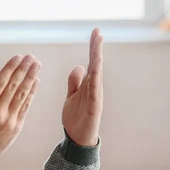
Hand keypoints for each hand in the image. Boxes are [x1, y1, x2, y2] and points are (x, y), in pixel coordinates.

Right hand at [0, 54, 40, 163]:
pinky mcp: (16, 126)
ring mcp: (9, 119)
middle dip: (23, 70)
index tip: (17, 57)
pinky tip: (35, 83)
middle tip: (31, 57)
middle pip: (14, 86)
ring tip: (37, 66)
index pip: (0, 82)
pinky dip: (31, 94)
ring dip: (31, 78)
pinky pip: (25, 107)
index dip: (10, 68)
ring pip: (22, 95)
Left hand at [62, 28, 103, 146]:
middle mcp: (93, 88)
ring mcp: (94, 97)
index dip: (92, 47)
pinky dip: (95, 79)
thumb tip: (79, 66)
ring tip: (98, 46)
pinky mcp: (94, 107)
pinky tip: (96, 68)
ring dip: (97, 60)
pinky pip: (95, 91)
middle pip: (95, 65)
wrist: (77, 138)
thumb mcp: (71, 97)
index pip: (90, 62)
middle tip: (97, 32)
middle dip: (96, 48)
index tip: (95, 31)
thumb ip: (74, 82)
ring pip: (97, 75)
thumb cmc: (75, 118)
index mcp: (86, 84)